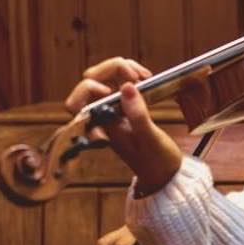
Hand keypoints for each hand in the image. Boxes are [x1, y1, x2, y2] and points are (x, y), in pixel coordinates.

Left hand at [65, 57, 182, 193]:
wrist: (165, 174)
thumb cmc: (156, 161)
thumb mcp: (150, 138)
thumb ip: (137, 114)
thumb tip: (126, 87)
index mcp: (102, 125)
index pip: (78, 100)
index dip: (91, 86)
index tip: (116, 88)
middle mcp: (104, 116)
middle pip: (90, 81)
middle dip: (110, 69)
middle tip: (134, 74)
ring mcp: (113, 110)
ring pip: (105, 78)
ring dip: (121, 69)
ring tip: (143, 75)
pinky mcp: (125, 107)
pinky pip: (119, 82)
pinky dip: (130, 75)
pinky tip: (146, 79)